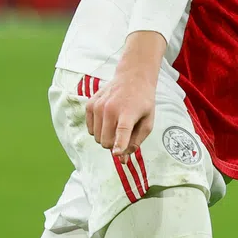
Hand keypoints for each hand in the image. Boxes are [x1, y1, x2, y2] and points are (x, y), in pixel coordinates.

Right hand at [84, 32, 164, 158]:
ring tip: (117, 123)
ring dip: (106, 136)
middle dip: (113, 144)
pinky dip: (98, 129)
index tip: (117, 153)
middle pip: (105, 142)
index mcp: (128, 112)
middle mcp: (110, 109)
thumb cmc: (142, 102)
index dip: (119, 144)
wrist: (133, 77)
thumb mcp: (148, 122)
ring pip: (96, 137)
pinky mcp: (90, 105)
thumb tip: (122, 160)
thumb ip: (136, 141)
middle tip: (124, 134)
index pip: (122, 131)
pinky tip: (108, 118)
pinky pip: (90, 129)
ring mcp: (98, 106)